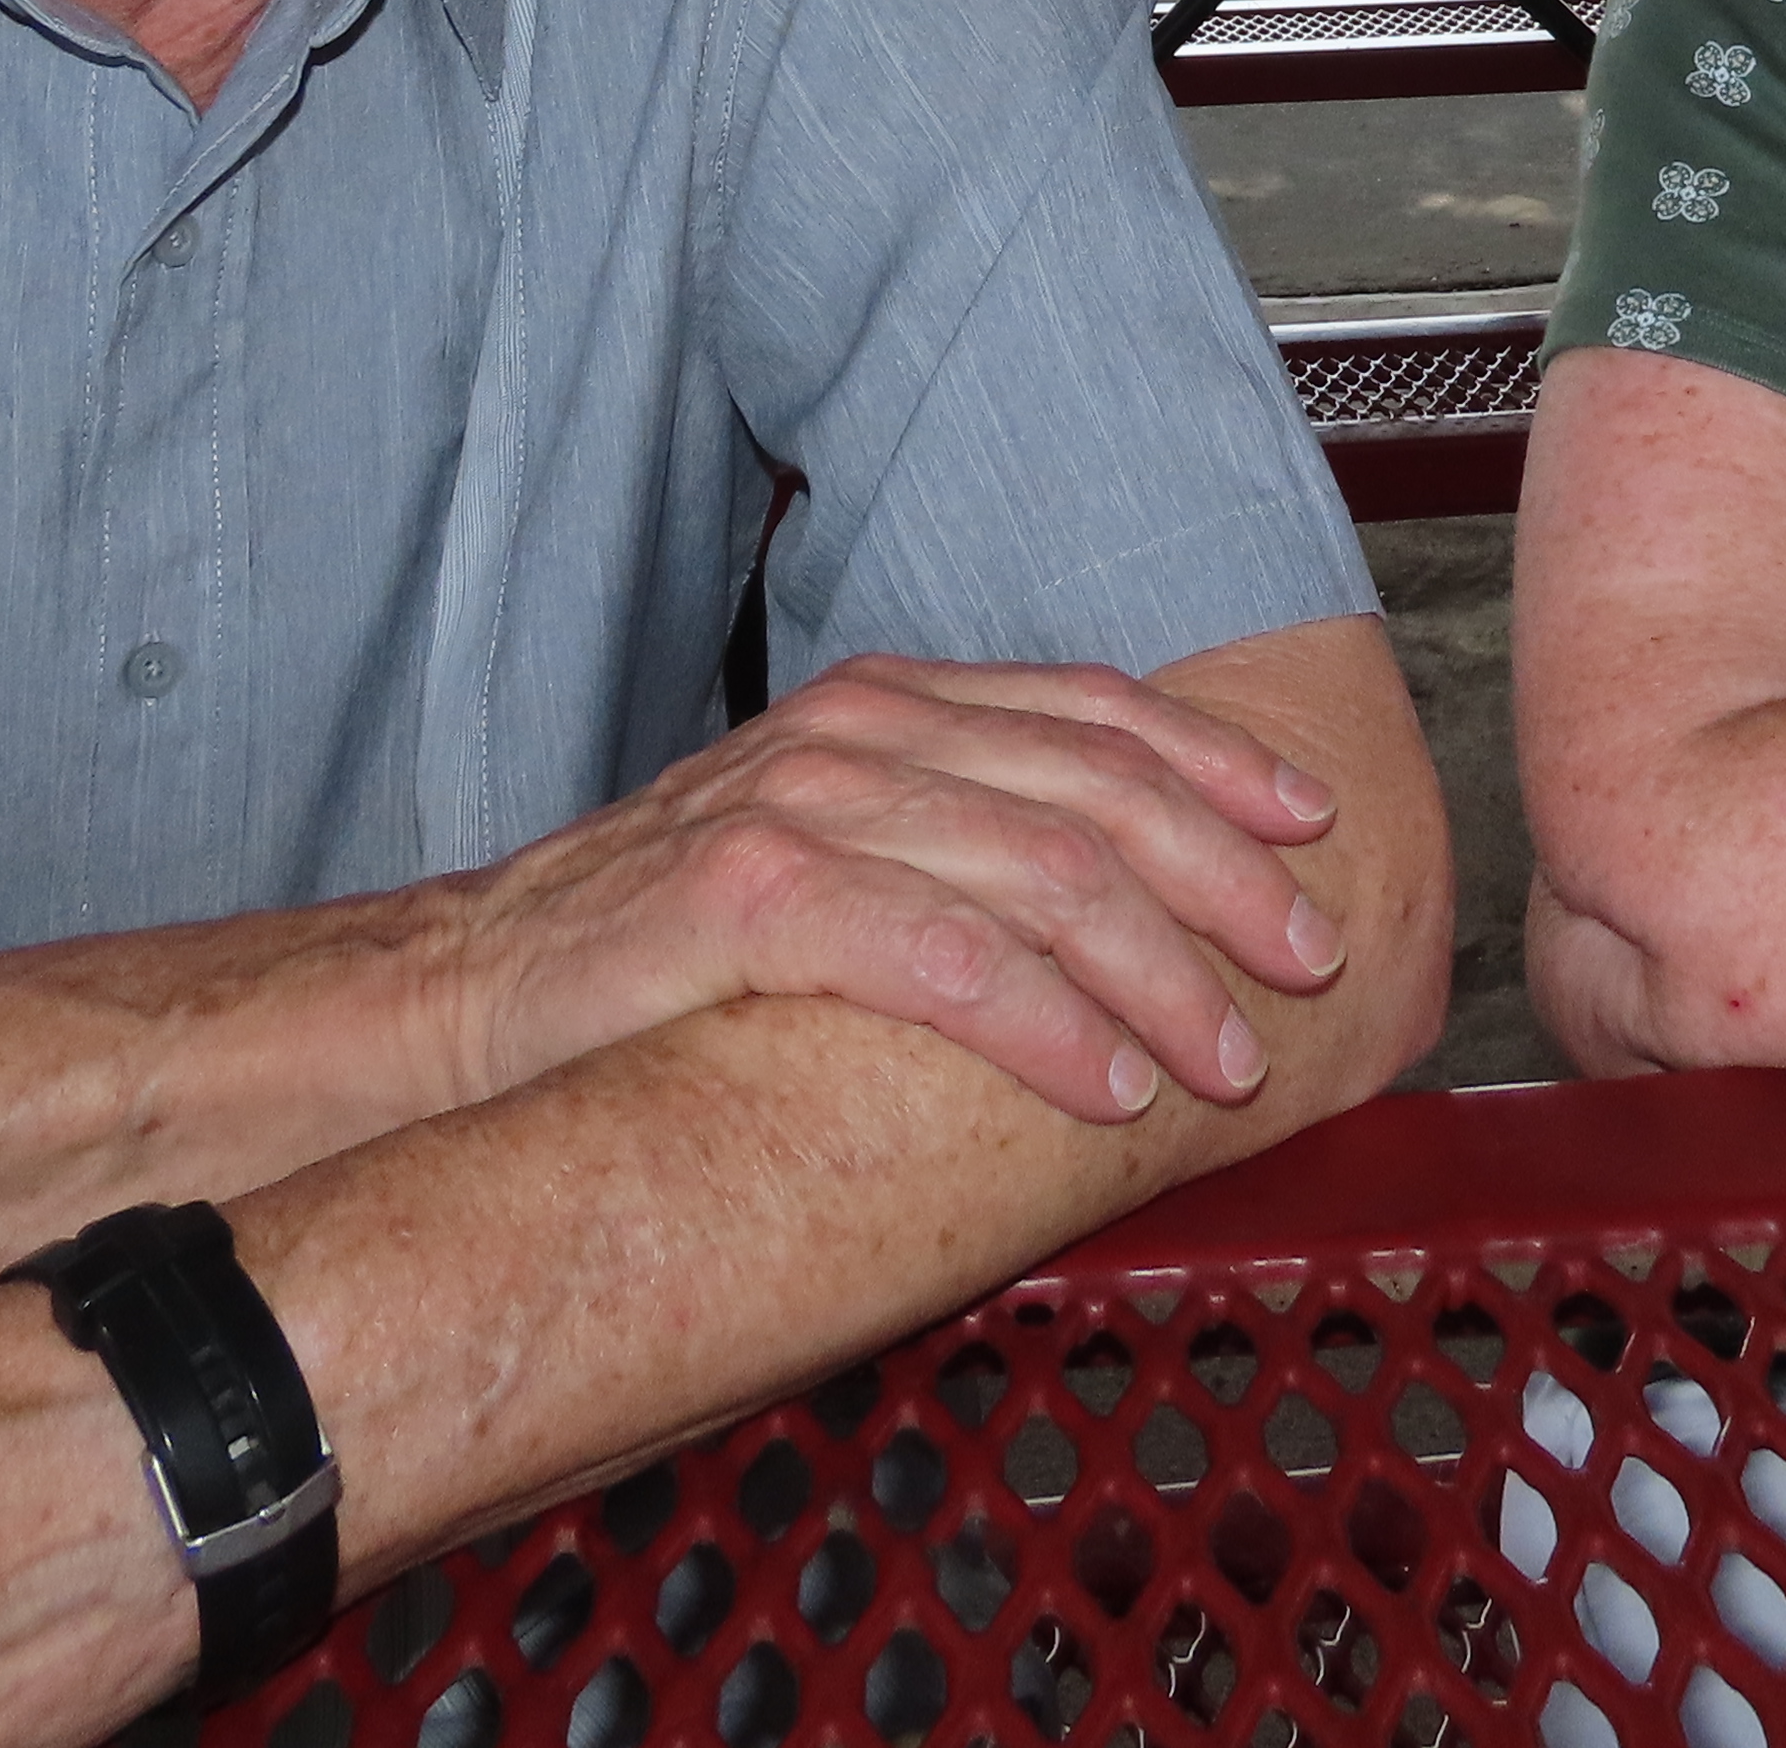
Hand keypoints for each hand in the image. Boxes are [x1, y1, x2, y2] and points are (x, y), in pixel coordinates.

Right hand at [448, 652, 1349, 1127]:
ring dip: (1156, 973)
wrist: (473, 990)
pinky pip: (936, 954)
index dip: (1215, 766)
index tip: (1312, 828)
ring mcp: (800, 804)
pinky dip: (1040, 1021)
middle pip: (1093, 789)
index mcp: (889, 704)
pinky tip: (1104, 1080)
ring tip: (1227, 1058)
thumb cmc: (663, 943)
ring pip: (1037, 870)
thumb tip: (1115, 899)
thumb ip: (949, 841)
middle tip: (1309, 966)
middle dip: (1223, 880)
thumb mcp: (828, 850)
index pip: (1092, 712)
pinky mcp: (745, 896)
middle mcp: (857, 730)